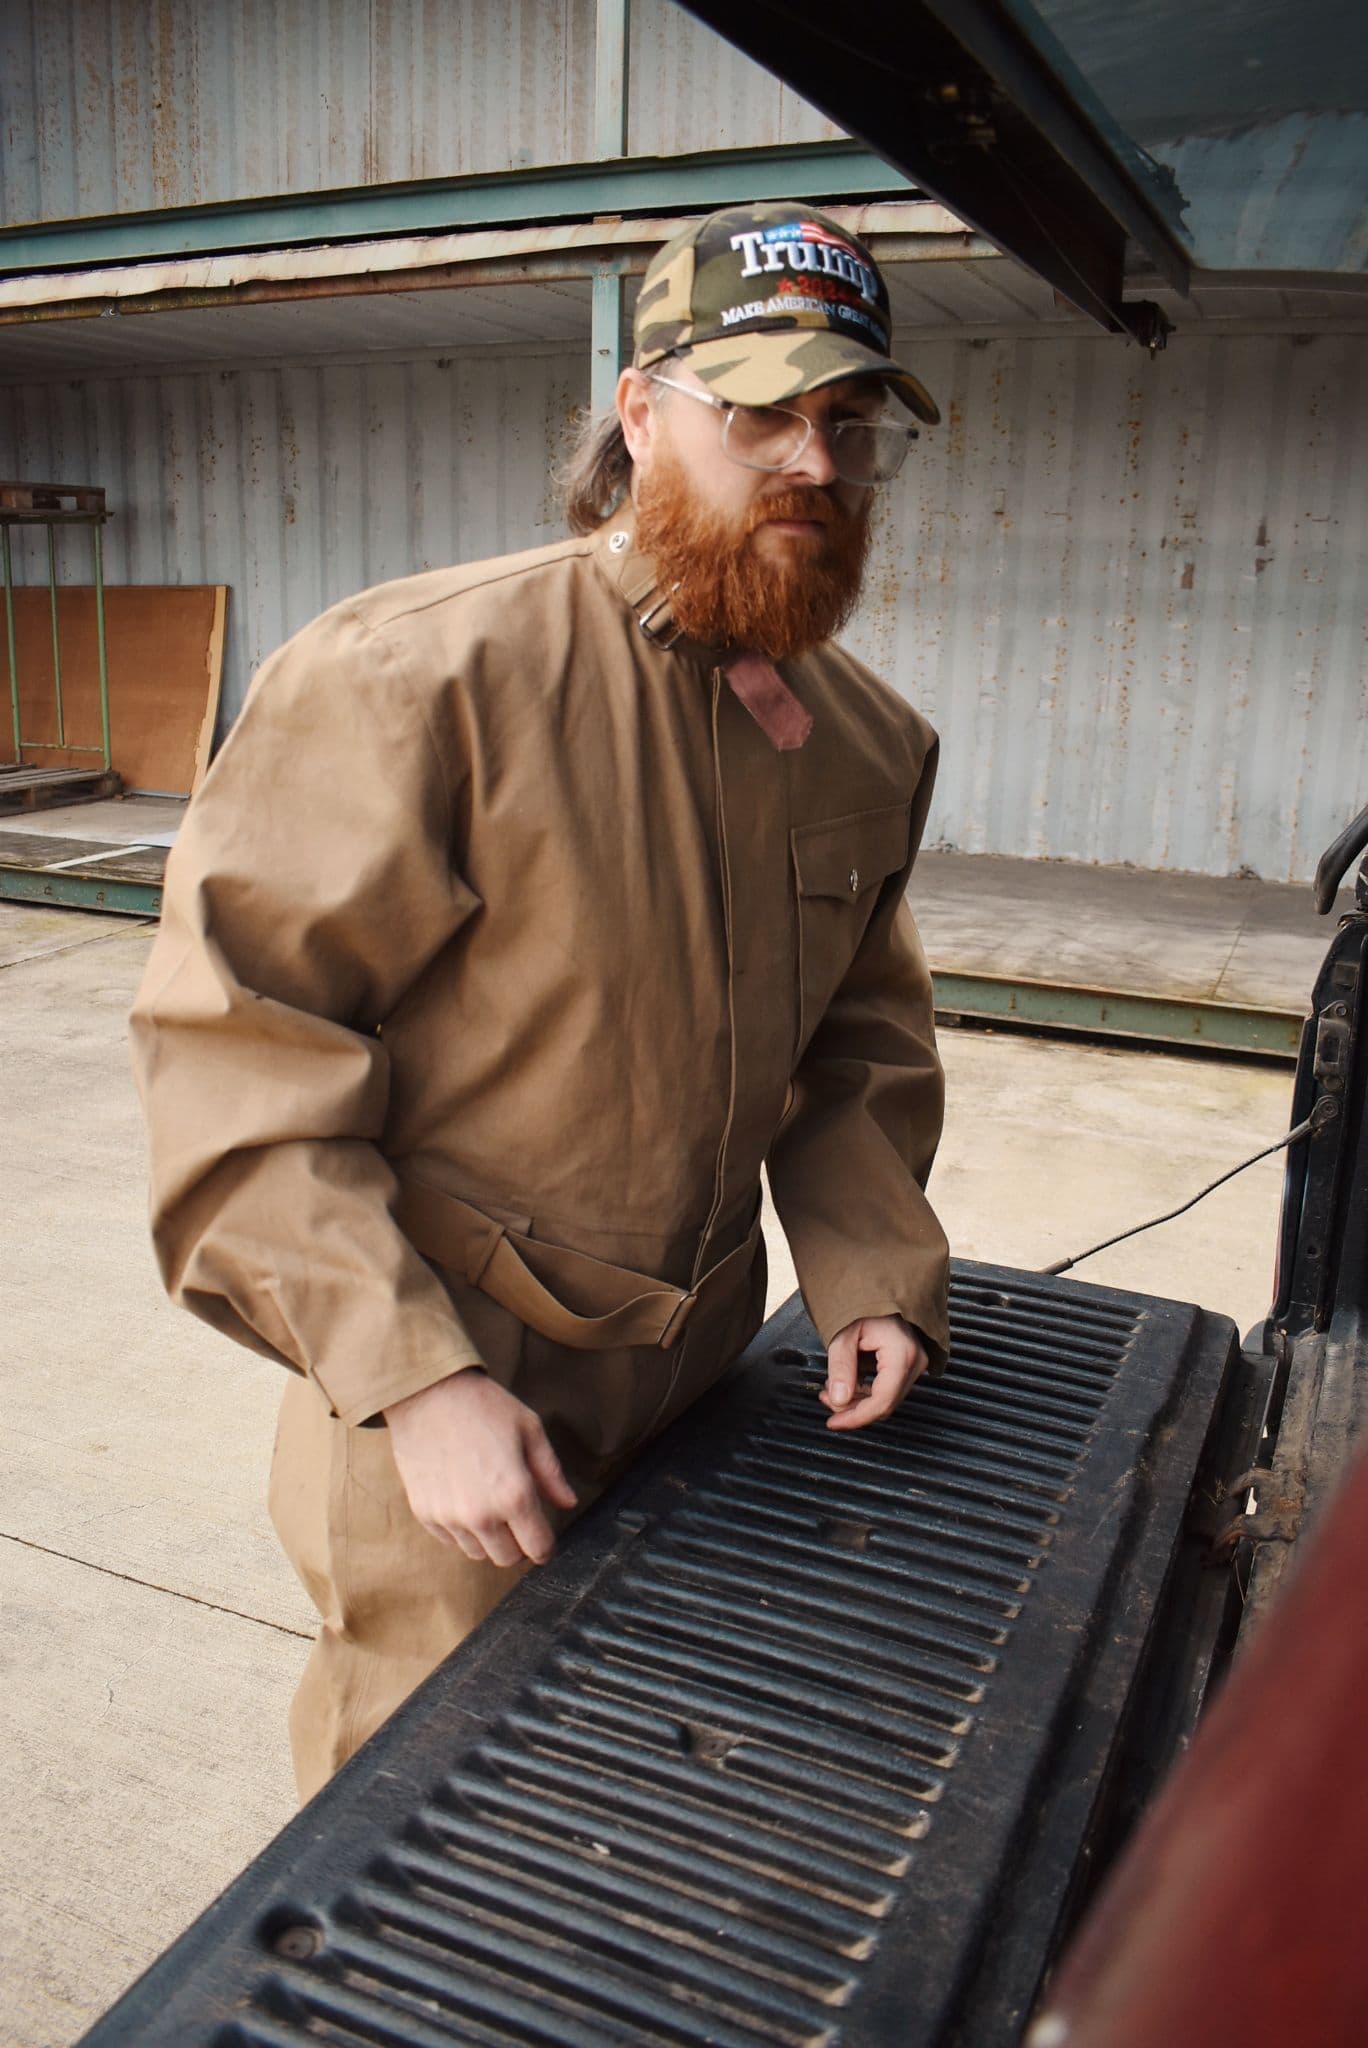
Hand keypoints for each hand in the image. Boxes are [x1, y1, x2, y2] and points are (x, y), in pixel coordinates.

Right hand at [384, 1370, 577, 1565]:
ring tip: (488, 1504)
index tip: (545, 1538)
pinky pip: (450, 1540)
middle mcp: (481, 1515)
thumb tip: (568, 1503)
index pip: (538, 1548)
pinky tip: (464, 1499)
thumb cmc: (483, 1407)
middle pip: (507, 1558)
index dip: (546, 1546)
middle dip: (518, 1544)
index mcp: (514, 1495)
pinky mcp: (424, 1514)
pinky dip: (461, 1529)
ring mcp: (449, 1518)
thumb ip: (551, 1473)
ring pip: (478, 1553)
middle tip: (518, 1518)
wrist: (426, 1394)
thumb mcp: (529, 1430)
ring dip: (489, 1538)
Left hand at [819, 1315, 927, 1431]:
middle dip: (852, 1408)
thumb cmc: (866, 1304)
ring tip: (831, 1390)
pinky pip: (889, 1388)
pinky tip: (848, 1385)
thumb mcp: (845, 1333)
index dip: (856, 1418)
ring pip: (886, 1399)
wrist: (882, 1286)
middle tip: (826, 1400)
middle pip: (884, 1404)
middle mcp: (915, 1362)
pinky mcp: (910, 1364)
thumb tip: (838, 1401)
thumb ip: (841, 1368)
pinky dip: (867, 1392)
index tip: (834, 1423)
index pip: (882, 1402)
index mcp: (902, 1354)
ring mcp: (916, 1364)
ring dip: (857, 1400)